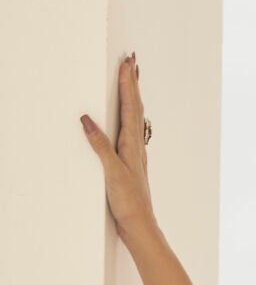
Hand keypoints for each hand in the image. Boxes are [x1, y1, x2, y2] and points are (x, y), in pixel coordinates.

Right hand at [81, 53, 155, 246]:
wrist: (140, 224)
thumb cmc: (129, 201)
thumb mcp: (111, 172)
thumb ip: (100, 145)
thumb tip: (87, 119)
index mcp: (132, 144)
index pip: (130, 107)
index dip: (127, 85)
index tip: (127, 64)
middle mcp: (136, 145)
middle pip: (136, 107)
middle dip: (133, 83)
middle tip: (132, 60)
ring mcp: (135, 152)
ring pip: (135, 116)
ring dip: (133, 95)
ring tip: (132, 79)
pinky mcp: (131, 161)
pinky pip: (131, 130)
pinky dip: (130, 115)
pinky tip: (129, 117)